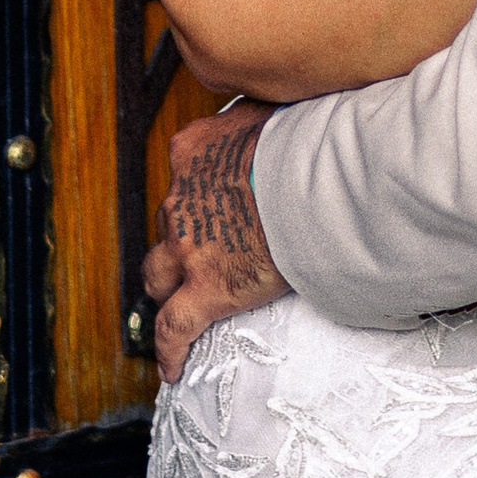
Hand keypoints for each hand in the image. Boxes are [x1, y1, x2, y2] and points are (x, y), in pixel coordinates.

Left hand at [143, 107, 288, 383]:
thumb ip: (259, 115)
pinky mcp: (206, 291)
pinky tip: (172, 368)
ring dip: (168, 285)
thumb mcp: (273, 109)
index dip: (195, 190)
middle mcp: (181, 199)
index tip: (211, 199)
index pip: (181, 172)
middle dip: (182, 237)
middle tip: (208, 249)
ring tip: (181, 300)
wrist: (317, 180)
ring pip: (158, 274)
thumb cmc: (306, 141)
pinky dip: (170, 350)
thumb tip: (280, 111)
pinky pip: (175, 328)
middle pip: (168, 224)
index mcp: (192, 151)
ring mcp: (188, 248)